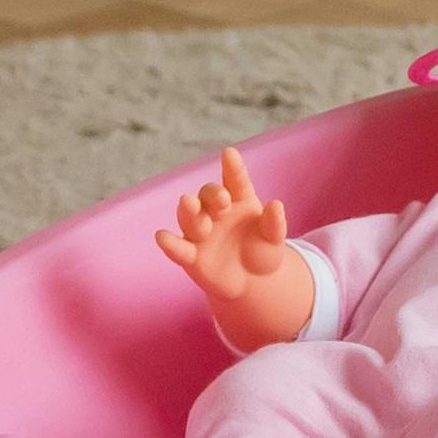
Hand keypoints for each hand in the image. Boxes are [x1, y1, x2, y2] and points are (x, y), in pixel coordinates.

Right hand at [152, 145, 295, 315]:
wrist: (254, 284)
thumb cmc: (263, 253)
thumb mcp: (274, 239)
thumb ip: (274, 223)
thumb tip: (275, 205)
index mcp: (238, 200)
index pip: (235, 180)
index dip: (233, 167)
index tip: (230, 154)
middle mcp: (215, 212)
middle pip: (207, 195)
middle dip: (212, 194)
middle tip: (223, 200)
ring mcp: (200, 232)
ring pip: (189, 216)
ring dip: (189, 210)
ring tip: (190, 203)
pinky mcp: (191, 256)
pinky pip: (178, 248)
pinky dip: (170, 243)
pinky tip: (162, 237)